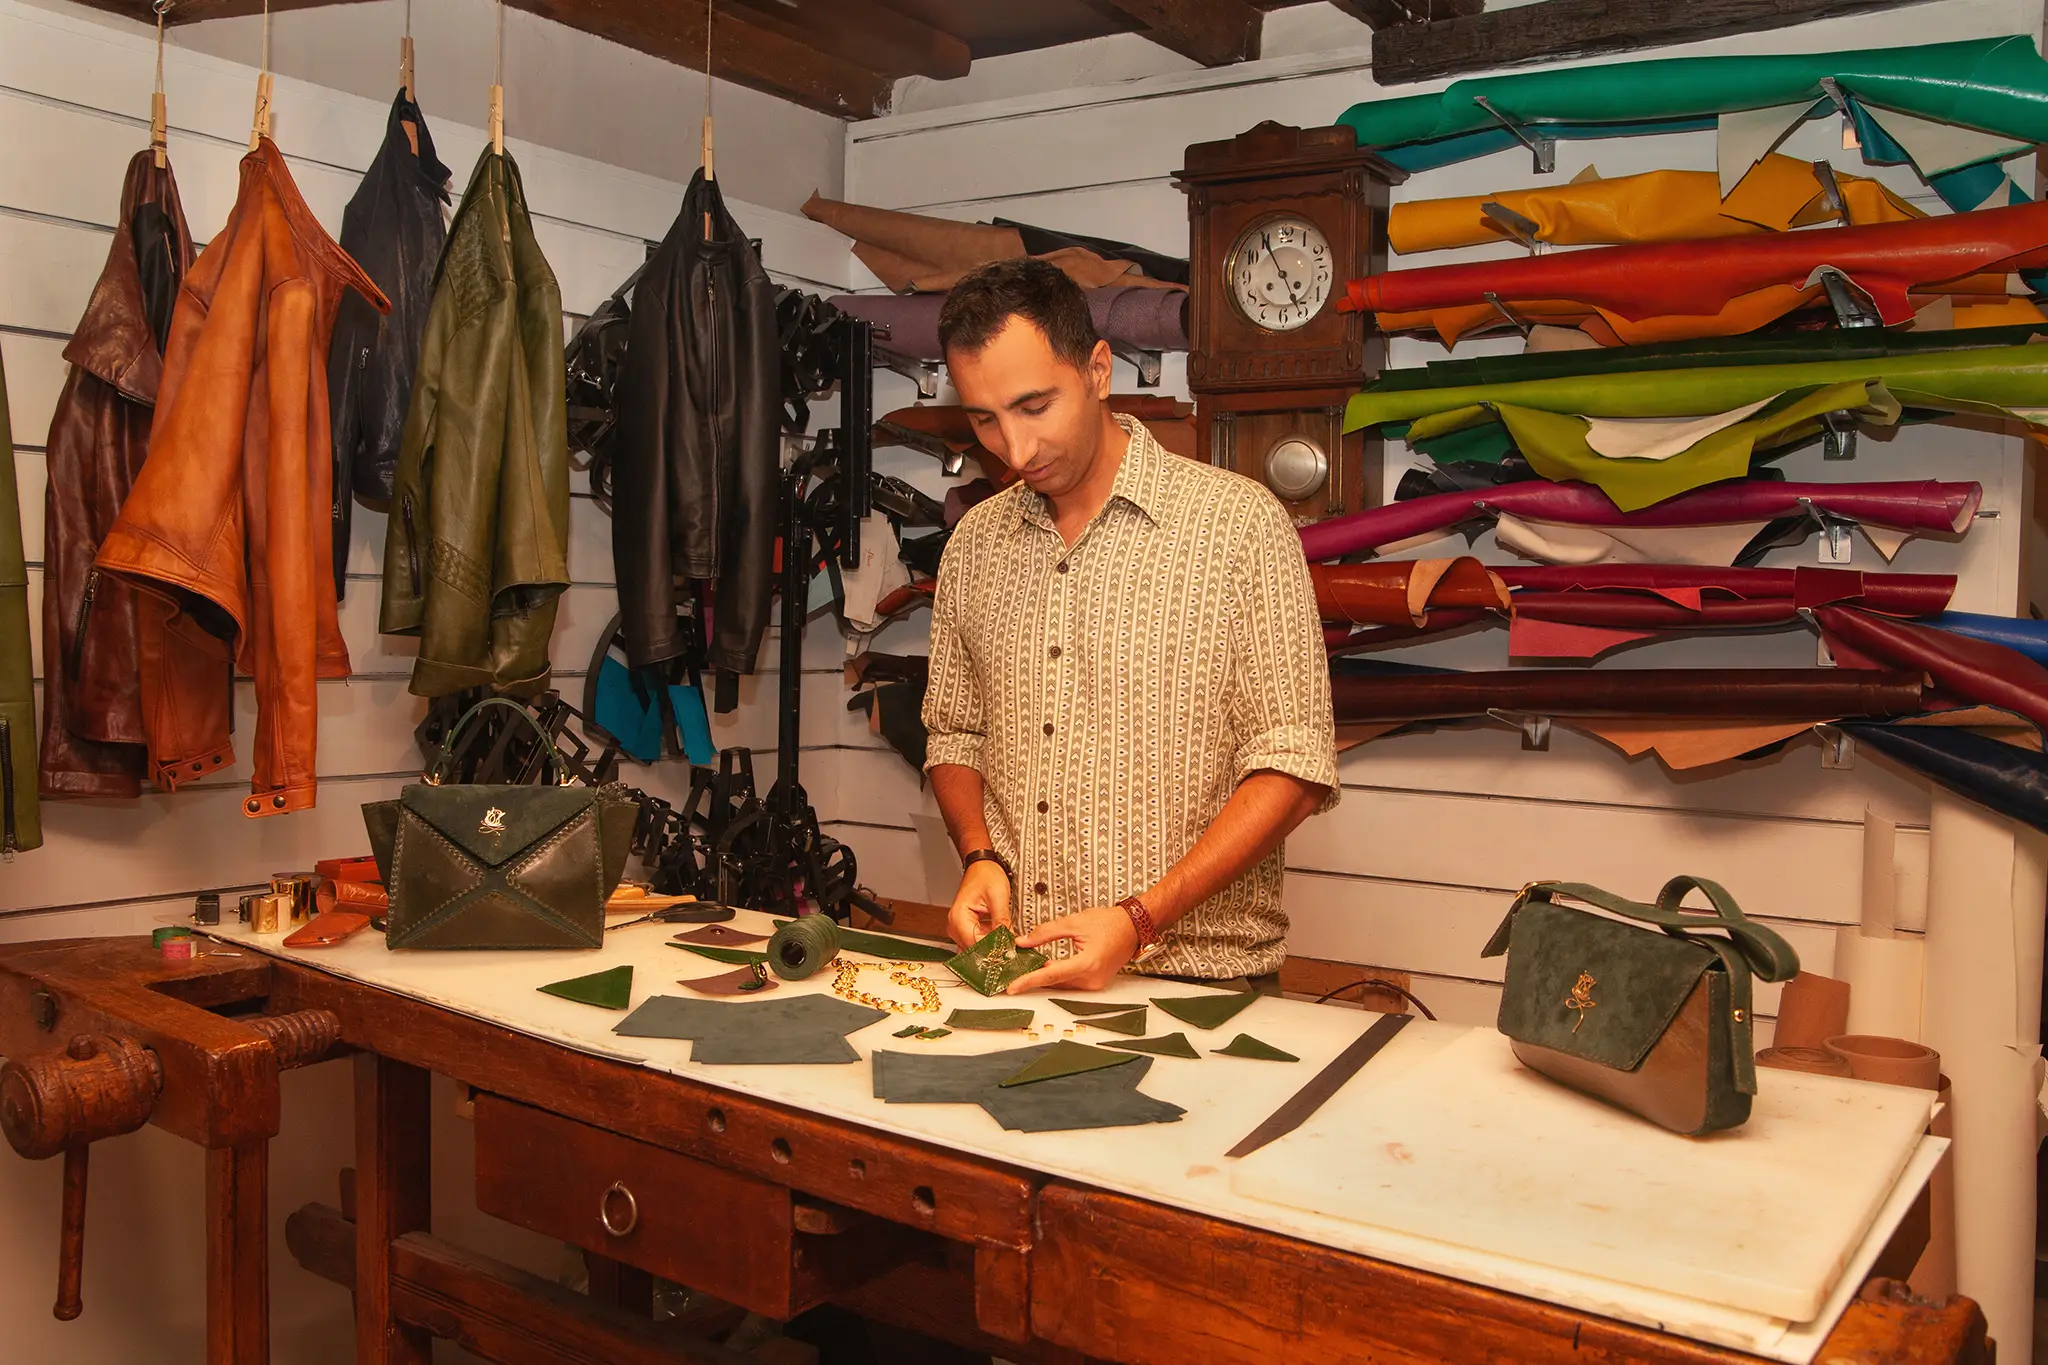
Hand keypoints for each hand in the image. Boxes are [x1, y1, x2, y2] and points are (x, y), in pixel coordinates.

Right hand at [946, 859, 1011, 948]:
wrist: (982, 866)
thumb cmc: (986, 875)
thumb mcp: (998, 897)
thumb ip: (1002, 921)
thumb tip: (1008, 941)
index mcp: (959, 917)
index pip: (974, 945)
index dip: (992, 950)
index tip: (1008, 952)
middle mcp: (955, 926)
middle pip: (974, 950)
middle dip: (992, 951)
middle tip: (1011, 951)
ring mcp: (960, 928)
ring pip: (976, 949)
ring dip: (992, 948)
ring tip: (1008, 944)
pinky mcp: (967, 929)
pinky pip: (978, 942)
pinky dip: (990, 943)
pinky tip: (1002, 939)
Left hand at [1005, 906, 1139, 993]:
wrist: (1134, 927)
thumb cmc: (1110, 922)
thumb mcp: (1074, 922)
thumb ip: (1045, 933)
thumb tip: (1023, 942)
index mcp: (1087, 963)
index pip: (1051, 974)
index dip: (1029, 981)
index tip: (1012, 987)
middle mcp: (1091, 979)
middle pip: (1054, 982)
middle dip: (1032, 978)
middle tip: (1010, 974)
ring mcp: (1095, 983)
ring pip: (1061, 984)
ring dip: (1044, 976)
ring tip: (1023, 969)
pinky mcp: (1095, 983)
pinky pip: (1070, 982)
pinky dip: (1056, 975)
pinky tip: (1042, 967)